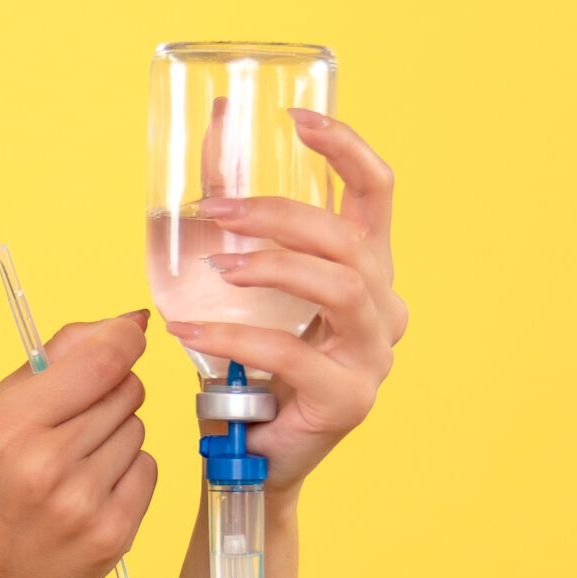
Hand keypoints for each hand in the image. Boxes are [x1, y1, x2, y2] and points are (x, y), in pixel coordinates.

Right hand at [0, 312, 158, 577]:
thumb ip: (55, 360)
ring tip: (76, 463)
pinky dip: (128, 471)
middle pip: (127, 390)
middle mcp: (48, 464)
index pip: (102, 360)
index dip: (124, 340)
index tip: (128, 338)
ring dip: (117, 435)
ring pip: (139, 429)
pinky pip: (148, 469)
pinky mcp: (113, 533)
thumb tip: (126, 322)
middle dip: (110, 393)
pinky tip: (92, 488)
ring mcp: (84, 503)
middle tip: (75, 421)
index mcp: (11, 426)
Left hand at [165, 110, 406, 491]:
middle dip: (279, 215)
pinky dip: (239, 338)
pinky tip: (194, 335)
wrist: (251, 457)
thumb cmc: (248, 365)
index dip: (345, 148)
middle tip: (216, 210)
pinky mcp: (349, 399)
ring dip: (273, 267)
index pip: (376, 192)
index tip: (296, 120)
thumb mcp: (242, 283)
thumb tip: (213, 128)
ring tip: (218, 268)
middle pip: (348, 238)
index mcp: (366, 270)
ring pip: (339, 288)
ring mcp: (372, 356)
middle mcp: (383, 308)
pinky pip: (296, 354)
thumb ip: (235, 214)